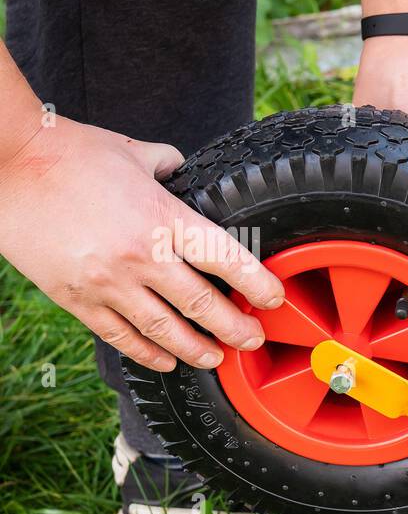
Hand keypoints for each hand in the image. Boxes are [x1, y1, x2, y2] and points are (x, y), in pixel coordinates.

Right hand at [0, 118, 283, 371]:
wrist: (6, 164)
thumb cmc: (70, 153)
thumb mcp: (134, 153)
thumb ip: (170, 169)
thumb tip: (187, 175)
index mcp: (163, 217)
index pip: (227, 260)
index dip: (258, 285)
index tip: (274, 299)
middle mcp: (141, 255)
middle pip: (203, 305)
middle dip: (236, 329)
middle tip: (253, 340)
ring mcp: (107, 281)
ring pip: (165, 331)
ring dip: (198, 350)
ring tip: (217, 358)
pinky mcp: (76, 298)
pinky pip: (121, 337)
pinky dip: (149, 353)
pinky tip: (167, 360)